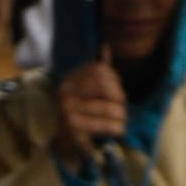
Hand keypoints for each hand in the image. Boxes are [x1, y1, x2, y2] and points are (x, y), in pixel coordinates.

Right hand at [54, 46, 125, 163]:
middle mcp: (66, 92)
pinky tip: (118, 129)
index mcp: (70, 80)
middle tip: (122, 107)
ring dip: (121, 115)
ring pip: (109, 107)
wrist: (62, 138)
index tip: (117, 90)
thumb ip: (97, 70)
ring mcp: (69, 110)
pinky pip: (106, 125)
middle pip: (105, 86)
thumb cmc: (81, 111)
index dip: (114, 78)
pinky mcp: (75, 129)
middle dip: (119, 97)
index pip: (99, 69)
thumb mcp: (85, 88)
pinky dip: (117, 127)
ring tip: (122, 120)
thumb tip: (105, 46)